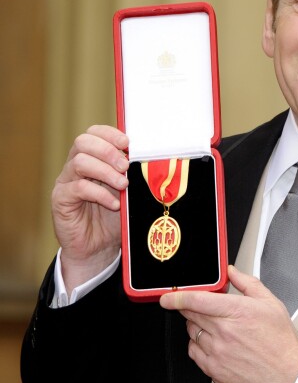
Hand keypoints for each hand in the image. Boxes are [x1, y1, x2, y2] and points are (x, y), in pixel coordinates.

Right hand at [52, 125, 129, 290]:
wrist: (98, 249)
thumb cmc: (113, 219)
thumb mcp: (128, 194)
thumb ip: (133, 177)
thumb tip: (150, 162)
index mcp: (92, 159)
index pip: (94, 133)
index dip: (109, 134)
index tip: (127, 144)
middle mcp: (75, 167)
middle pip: (83, 142)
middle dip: (108, 151)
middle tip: (125, 166)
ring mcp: (66, 182)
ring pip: (79, 162)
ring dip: (105, 172)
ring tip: (122, 186)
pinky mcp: (61, 200)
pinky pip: (77, 188)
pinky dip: (99, 194)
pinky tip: (113, 204)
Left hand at [160, 265, 297, 382]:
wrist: (288, 375)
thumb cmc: (281, 343)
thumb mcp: (271, 304)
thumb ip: (247, 283)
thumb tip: (232, 272)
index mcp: (237, 312)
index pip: (196, 300)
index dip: (177, 296)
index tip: (168, 297)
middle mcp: (224, 332)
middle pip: (190, 315)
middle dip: (190, 309)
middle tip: (201, 308)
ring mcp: (217, 352)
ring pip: (192, 333)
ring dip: (197, 326)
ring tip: (216, 328)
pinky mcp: (215, 370)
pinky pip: (194, 353)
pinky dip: (198, 345)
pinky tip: (212, 343)